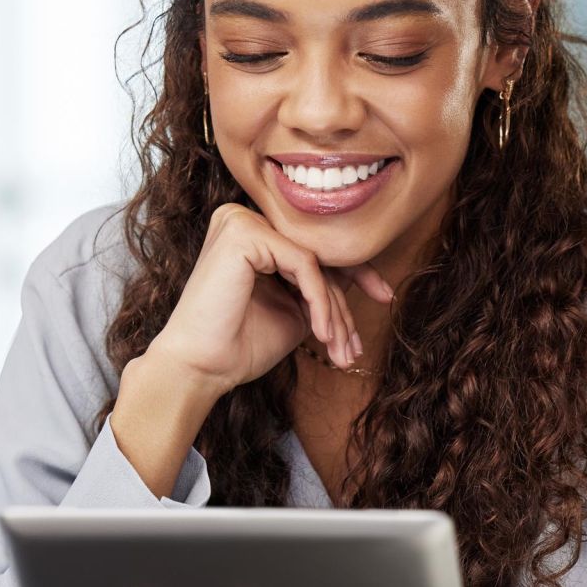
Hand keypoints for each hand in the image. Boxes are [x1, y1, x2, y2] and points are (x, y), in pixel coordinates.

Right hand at [145, 203, 394, 393]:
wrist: (201, 367)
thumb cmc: (239, 344)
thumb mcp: (294, 309)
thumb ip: (318, 286)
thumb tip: (364, 274)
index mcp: (251, 234)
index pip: (312, 248)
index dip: (355, 272)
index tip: (384, 296)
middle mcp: (243, 219)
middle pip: (316, 255)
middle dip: (345, 304)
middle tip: (357, 344)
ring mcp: (240, 221)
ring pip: (314, 262)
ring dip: (334, 311)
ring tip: (340, 350)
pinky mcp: (243, 233)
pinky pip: (304, 264)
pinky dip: (319, 301)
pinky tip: (322, 334)